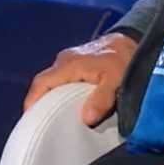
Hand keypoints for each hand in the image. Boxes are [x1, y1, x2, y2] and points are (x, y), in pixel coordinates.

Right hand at [23, 32, 137, 125]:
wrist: (133, 40)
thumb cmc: (123, 60)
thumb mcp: (116, 80)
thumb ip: (101, 99)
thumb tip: (85, 119)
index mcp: (69, 64)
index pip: (42, 83)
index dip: (32, 101)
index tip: (30, 120)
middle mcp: (64, 61)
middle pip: (43, 83)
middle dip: (38, 102)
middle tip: (39, 124)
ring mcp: (69, 60)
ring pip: (52, 81)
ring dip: (49, 98)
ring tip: (50, 118)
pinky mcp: (76, 62)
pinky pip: (60, 79)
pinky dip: (58, 92)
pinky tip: (65, 105)